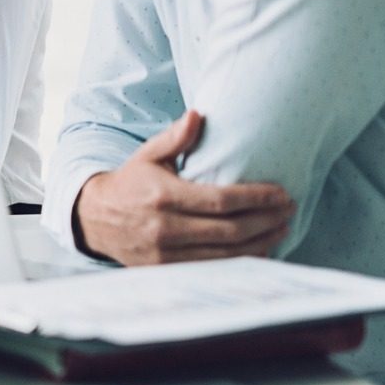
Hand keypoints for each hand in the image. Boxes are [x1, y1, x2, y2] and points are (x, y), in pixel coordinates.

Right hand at [74, 110, 293, 265]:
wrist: (95, 218)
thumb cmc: (129, 183)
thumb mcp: (148, 156)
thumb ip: (176, 138)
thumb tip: (199, 114)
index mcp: (164, 196)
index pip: (221, 201)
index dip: (256, 198)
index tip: (281, 193)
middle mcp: (166, 228)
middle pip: (231, 230)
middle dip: (267, 220)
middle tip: (289, 209)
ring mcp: (167, 253)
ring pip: (227, 254)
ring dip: (262, 242)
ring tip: (282, 228)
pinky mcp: (168, 270)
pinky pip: (215, 269)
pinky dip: (242, 260)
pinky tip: (261, 248)